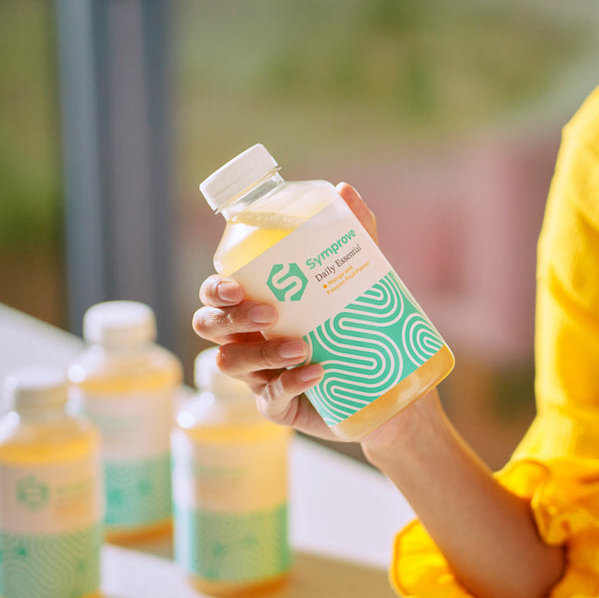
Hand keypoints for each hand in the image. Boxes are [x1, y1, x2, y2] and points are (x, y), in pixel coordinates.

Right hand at [191, 182, 378, 438]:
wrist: (388, 385)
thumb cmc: (362, 324)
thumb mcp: (362, 277)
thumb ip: (355, 234)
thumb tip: (344, 190)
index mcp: (256, 304)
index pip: (216, 292)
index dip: (215, 288)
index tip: (236, 284)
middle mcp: (248, 338)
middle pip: (210, 326)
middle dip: (230, 318)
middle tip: (270, 312)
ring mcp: (259, 375)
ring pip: (230, 364)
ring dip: (260, 353)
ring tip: (301, 345)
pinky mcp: (278, 407)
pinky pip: (269, 399)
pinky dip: (289, 384)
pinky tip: (315, 372)